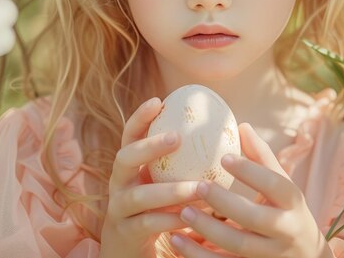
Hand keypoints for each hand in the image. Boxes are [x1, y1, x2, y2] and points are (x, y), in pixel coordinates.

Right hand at [99, 97, 199, 257]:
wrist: (129, 253)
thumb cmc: (156, 210)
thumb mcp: (164, 184)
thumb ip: (181, 163)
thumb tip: (225, 134)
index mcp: (129, 167)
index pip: (129, 136)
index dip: (140, 117)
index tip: (158, 101)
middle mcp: (119, 184)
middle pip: (124, 158)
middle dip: (149, 146)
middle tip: (177, 138)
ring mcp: (118, 209)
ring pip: (139, 195)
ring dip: (170, 190)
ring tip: (198, 187)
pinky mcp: (126, 233)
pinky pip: (147, 223)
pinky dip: (169, 218)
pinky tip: (191, 216)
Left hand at [169, 123, 332, 257]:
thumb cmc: (288, 212)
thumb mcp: (283, 187)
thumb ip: (262, 158)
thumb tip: (241, 125)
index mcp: (293, 203)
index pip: (276, 185)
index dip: (251, 171)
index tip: (223, 158)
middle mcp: (286, 230)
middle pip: (255, 218)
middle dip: (225, 203)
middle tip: (198, 186)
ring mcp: (271, 255)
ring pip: (238, 246)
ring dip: (208, 230)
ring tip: (183, 212)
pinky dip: (198, 256)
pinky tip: (177, 240)